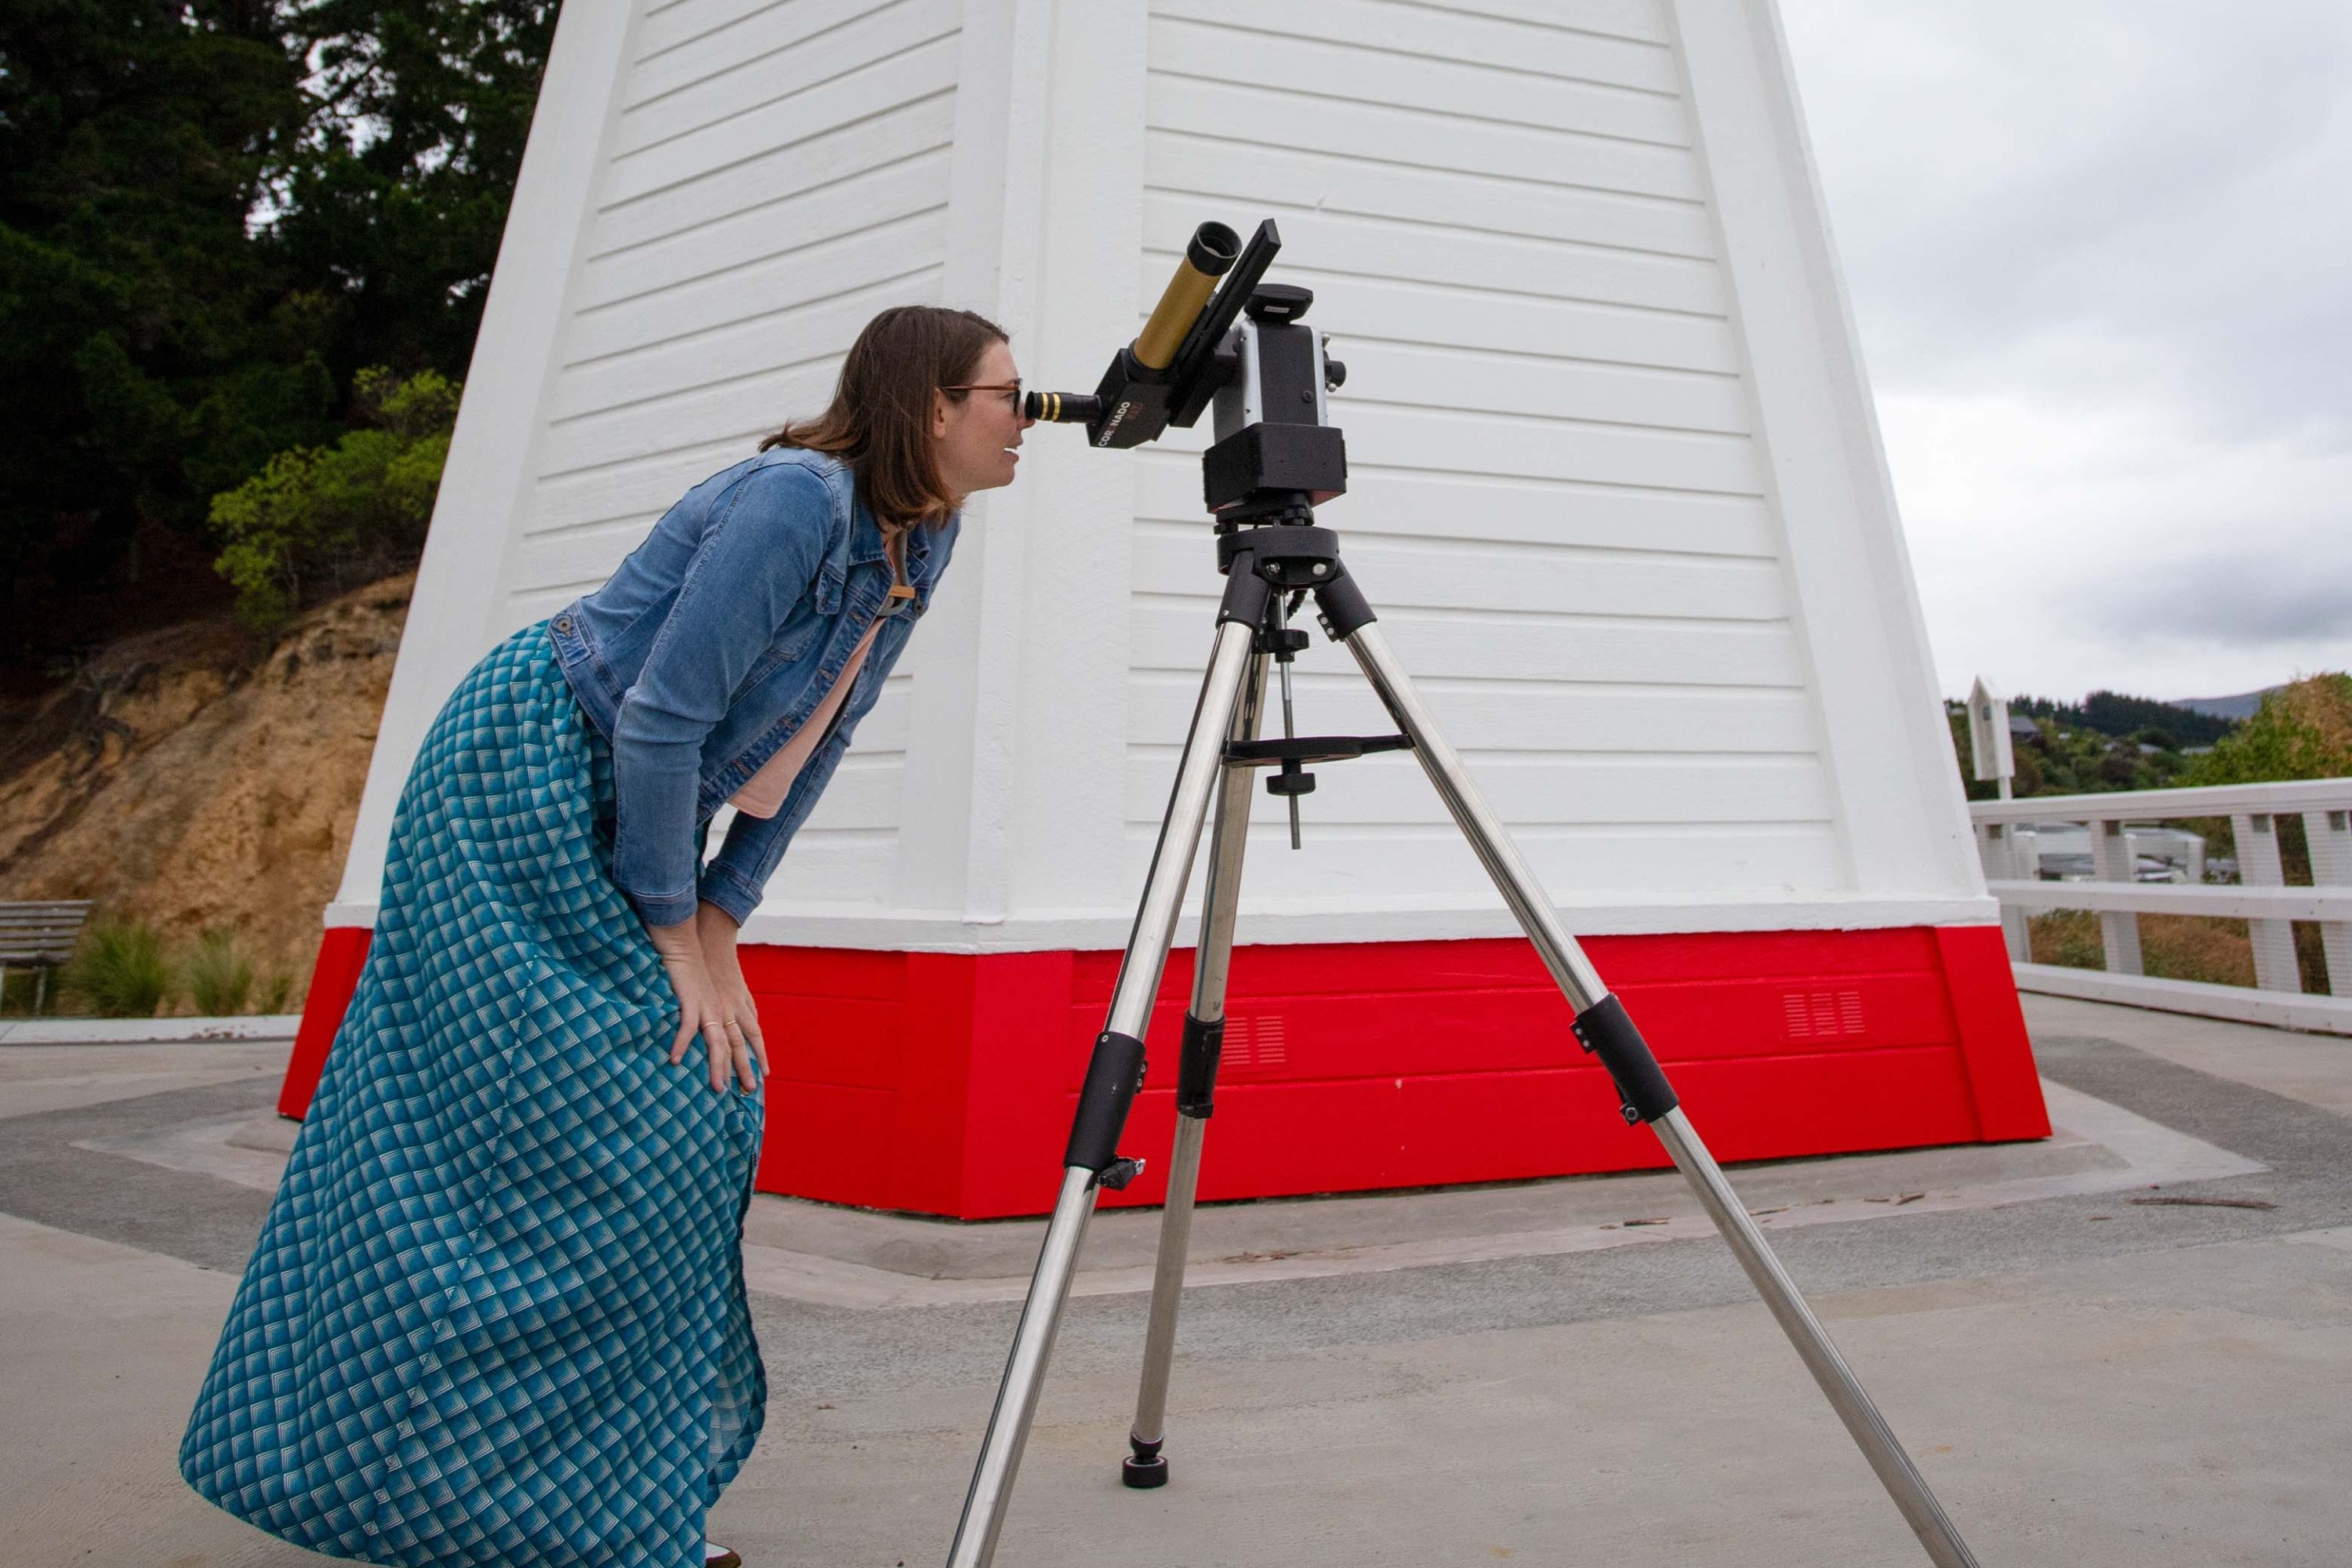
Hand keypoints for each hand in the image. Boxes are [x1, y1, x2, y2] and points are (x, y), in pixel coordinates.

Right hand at [643, 910, 756, 1092]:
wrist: (689, 941)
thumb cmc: (703, 963)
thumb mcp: (724, 986)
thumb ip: (735, 1003)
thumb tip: (744, 1018)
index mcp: (734, 1005)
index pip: (753, 1034)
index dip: (760, 1054)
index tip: (764, 1075)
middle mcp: (726, 1008)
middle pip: (739, 1044)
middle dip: (744, 1068)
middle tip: (748, 1090)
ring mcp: (709, 1006)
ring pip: (717, 1042)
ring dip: (717, 1066)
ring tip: (717, 1087)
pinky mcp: (690, 1000)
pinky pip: (686, 1027)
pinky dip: (682, 1044)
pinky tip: (675, 1061)